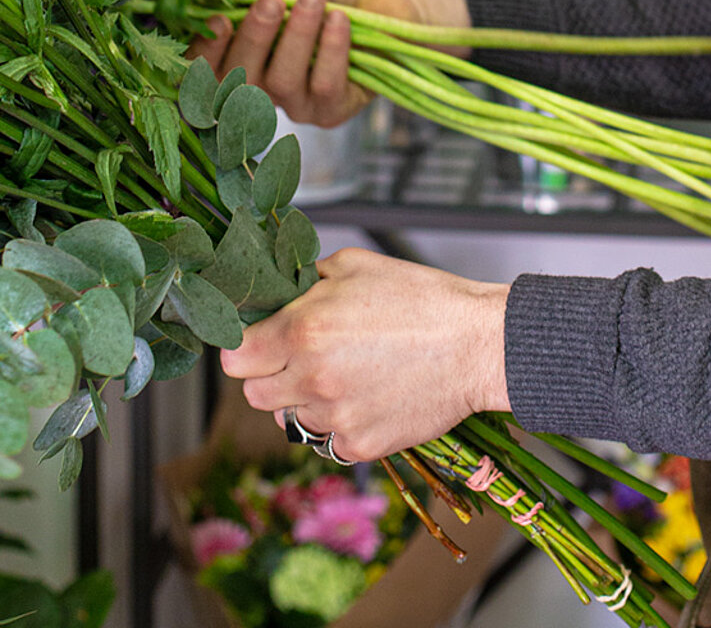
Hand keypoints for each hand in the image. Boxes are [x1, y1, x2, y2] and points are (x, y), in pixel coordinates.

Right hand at [187, 0, 468, 126]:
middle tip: (271, 1)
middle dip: (253, 38)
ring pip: (281, 83)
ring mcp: (295, 102)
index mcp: (241, 51)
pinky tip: (341, 21)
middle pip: (237, 81)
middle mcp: (261, 84)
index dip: (205, 51)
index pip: (205, 67)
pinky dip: (331, 49)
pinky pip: (323, 88)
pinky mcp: (331, 111)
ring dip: (297, 37)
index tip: (218, 19)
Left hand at [222, 245, 509, 460]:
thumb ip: (306, 282)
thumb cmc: (421, 298)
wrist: (476, 343)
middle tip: (302, 354)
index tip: (259, 339)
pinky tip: (368, 394)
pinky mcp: (360, 445)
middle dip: (270, 374)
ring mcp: (335, 418)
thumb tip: (275, 294)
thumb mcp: (355, 265)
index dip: (244, 346)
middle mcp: (312, 378)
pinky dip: (339, 423)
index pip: (234, 357)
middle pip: (253, 394)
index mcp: (303, 330)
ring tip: (344, 373)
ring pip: (289, 419)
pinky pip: (327, 441)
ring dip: (305, 399)